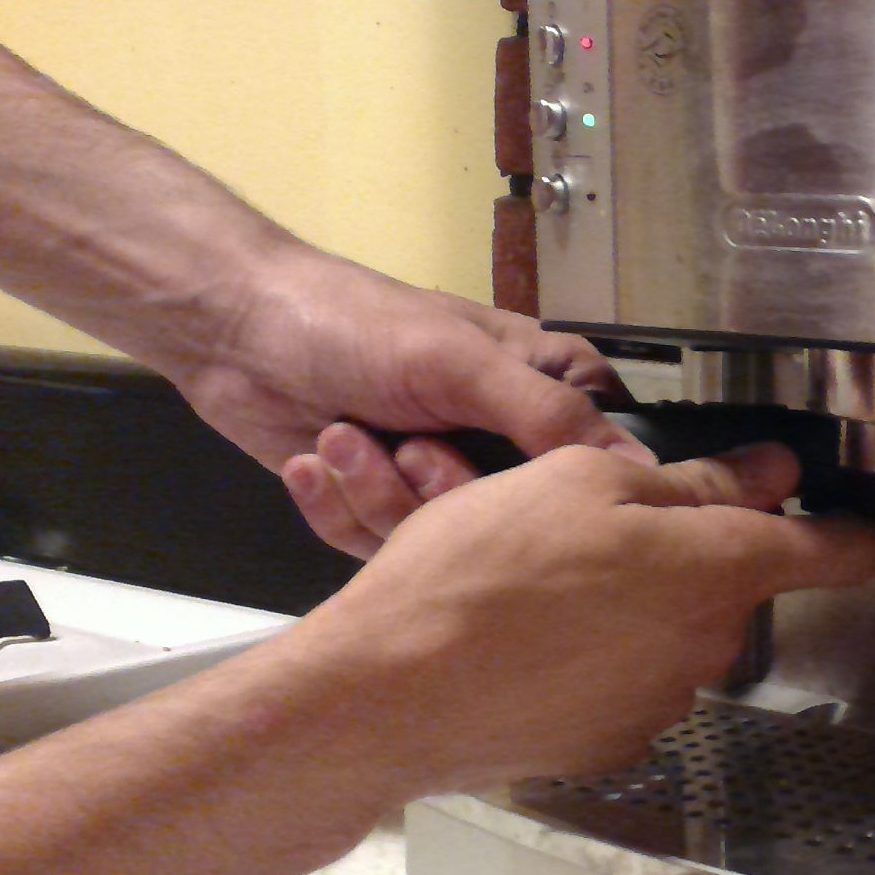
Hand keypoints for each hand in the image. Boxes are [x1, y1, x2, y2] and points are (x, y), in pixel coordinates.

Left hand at [153, 248, 652, 557]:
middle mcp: (503, 444)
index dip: (568, 489)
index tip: (521, 485)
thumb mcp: (461, 363)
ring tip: (342, 437)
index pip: (601, 461)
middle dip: (447, 496)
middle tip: (409, 447)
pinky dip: (340, 508)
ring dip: (380, 495)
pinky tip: (314, 461)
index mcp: (545, 391)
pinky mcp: (383, 513)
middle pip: (519, 522)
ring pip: (447, 545)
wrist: (233, 332)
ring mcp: (442, 482)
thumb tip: (641, 469)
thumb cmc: (355, 323)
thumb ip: (550, 416)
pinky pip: (383, 551)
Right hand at [271, 442, 874, 792]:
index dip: (839, 524)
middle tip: (601, 522)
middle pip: (730, 586)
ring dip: (630, 603)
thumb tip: (767, 471)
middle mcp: (707, 647)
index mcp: (717, 570)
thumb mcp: (579, 484)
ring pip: (671, 633)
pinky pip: (624, 681)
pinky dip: (593, 656)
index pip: (835, 553)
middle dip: (684, 553)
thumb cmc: (476, 577)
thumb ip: (691, 482)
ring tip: (543, 581)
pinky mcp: (613, 742)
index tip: (832, 511)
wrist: (390, 695)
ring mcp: (662, 703)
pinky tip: (529, 637)